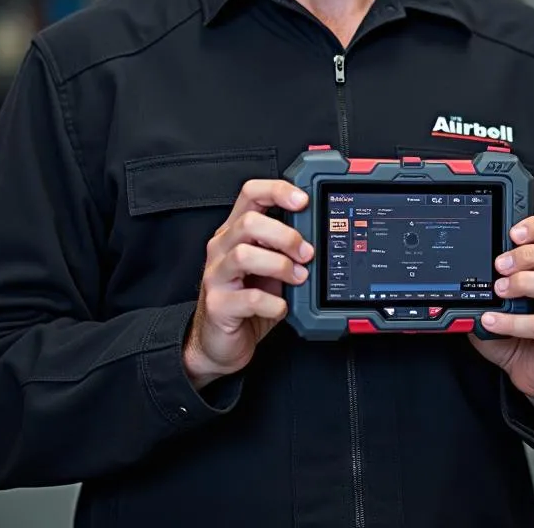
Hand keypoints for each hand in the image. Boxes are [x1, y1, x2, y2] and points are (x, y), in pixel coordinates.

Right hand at [183, 179, 312, 390]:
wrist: (219, 342)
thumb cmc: (248, 299)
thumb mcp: (269, 268)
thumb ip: (284, 249)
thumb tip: (317, 237)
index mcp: (235, 231)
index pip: (251, 193)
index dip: (277, 191)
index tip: (303, 201)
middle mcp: (222, 248)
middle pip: (248, 221)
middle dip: (284, 235)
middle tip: (306, 253)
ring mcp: (216, 275)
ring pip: (244, 255)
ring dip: (280, 265)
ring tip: (298, 278)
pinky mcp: (218, 305)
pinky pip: (248, 298)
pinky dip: (273, 303)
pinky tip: (281, 307)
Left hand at [469, 216, 533, 415]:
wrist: (533, 370)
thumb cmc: (516, 329)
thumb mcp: (499, 299)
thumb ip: (488, 281)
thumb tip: (461, 268)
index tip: (512, 233)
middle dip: (528, 255)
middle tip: (500, 266)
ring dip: (525, 283)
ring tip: (500, 290)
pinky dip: (512, 321)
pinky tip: (492, 321)